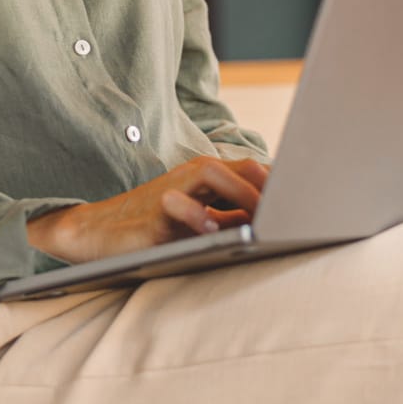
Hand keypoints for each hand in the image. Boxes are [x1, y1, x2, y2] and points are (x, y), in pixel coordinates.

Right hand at [26, 155, 270, 263]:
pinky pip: (176, 208)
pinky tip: (213, 229)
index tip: (307, 198)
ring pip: (210, 175)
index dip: (278, 183)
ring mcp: (169, 193)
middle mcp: (189, 179)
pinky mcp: (151, 217)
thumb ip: (230, 216)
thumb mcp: (196, 220)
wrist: (95, 235)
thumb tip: (274, 222)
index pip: (249, 170)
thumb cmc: (151, 228)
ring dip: (240, 193)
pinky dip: (196, 215)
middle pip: (237, 168)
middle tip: (294, 208)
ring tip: (264, 214)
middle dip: (267, 186)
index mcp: (203, 179)